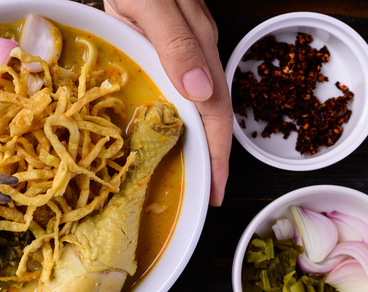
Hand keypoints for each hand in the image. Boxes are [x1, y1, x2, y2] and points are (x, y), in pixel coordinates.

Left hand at [104, 0, 231, 205]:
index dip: (217, 155)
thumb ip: (177, 43)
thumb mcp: (152, 5)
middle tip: (207, 196)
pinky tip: (173, 133)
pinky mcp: (171, 48)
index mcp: (198, 48)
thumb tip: (202, 91)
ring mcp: (187, 50)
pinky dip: (183, 120)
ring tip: (194, 175)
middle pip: (213, 114)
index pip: (215, 112)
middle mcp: (198, 53)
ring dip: (200, 142)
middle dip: (213, 158)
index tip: (215, 193)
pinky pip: (184, 91)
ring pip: (200, 105)